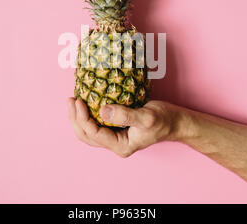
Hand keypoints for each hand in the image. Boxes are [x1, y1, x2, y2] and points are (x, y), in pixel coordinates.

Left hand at [67, 98, 183, 157]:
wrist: (175, 122)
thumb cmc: (164, 120)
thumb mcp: (146, 117)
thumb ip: (124, 115)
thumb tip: (102, 110)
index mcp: (121, 145)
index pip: (94, 133)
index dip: (83, 118)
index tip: (79, 101)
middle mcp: (116, 143)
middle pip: (87, 135)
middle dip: (76, 118)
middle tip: (71, 100)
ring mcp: (115, 137)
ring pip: (89, 131)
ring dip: (79, 117)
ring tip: (74, 101)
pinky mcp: (116, 128)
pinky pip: (97, 124)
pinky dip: (88, 114)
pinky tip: (86, 103)